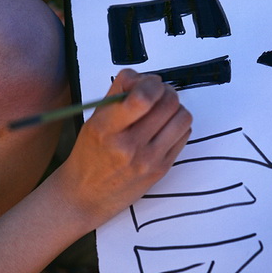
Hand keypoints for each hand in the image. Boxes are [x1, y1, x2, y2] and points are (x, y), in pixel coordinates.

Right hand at [57, 70, 191, 229]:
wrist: (86, 195)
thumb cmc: (89, 155)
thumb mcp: (94, 119)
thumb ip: (118, 93)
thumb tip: (142, 77)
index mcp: (106, 128)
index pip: (142, 97)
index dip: (151, 83)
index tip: (146, 84)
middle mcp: (129, 145)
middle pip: (168, 102)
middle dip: (165, 91)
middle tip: (157, 94)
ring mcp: (148, 159)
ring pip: (182, 116)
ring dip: (175, 107)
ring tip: (162, 111)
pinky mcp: (162, 168)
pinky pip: (184, 134)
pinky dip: (177, 124)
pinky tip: (164, 127)